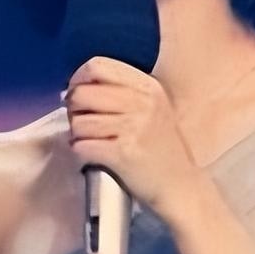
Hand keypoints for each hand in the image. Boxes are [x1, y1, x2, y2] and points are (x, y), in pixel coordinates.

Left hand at [64, 56, 203, 218]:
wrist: (181, 187)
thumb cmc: (160, 149)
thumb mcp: (151, 108)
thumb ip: (120, 92)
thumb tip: (73, 89)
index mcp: (147, 87)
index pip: (98, 66)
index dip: (78, 79)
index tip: (76, 93)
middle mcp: (142, 103)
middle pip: (82, 93)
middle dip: (73, 109)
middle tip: (80, 121)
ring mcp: (134, 128)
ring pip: (78, 122)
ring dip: (76, 134)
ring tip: (90, 141)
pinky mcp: (123, 153)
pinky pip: (82, 146)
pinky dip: (80, 152)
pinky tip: (90, 155)